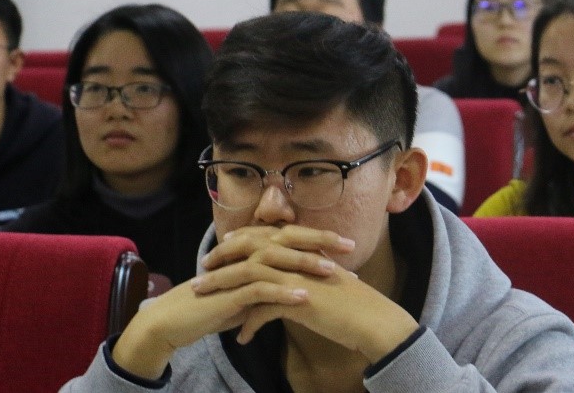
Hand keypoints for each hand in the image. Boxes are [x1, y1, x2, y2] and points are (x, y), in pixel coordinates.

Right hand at [110, 230, 347, 379]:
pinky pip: (261, 289)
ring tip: (333, 272)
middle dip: (321, 242)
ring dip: (306, 265)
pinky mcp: (231, 291)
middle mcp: (247, 254)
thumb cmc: (214, 306)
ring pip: (277, 261)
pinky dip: (284, 292)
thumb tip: (298, 285)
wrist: (178, 320)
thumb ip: (270, 284)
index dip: (320, 238)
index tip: (349, 245)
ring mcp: (238, 271)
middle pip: (289, 240)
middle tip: (351, 247)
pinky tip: (304, 297)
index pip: (292, 238)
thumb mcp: (249, 293)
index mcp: (254, 251)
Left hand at [195, 226, 418, 362]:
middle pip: (249, 250)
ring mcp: (296, 277)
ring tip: (203, 299)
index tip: (219, 249)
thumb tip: (285, 280)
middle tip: (201, 271)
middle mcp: (297, 258)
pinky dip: (248, 324)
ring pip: (248, 276)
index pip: (263, 236)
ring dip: (222, 288)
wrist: (372, 319)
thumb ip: (302, 274)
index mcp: (302, 249)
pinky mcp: (297, 301)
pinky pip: (262, 310)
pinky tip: (240, 338)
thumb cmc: (351, 303)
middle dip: (221, 260)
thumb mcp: (322, 281)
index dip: (238, 241)